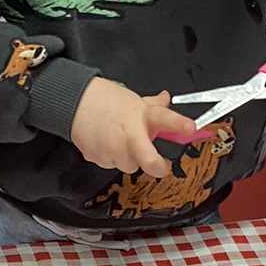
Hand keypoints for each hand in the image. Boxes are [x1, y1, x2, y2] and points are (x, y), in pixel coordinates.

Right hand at [69, 77, 198, 177]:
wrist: (74, 103)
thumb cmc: (104, 100)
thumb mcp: (133, 100)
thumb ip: (153, 104)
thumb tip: (167, 99)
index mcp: (141, 116)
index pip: (165, 119)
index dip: (179, 124)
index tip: (191, 128)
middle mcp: (129, 134)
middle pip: (149, 162)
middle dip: (158, 166)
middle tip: (161, 165)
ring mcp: (112, 148)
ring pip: (129, 166)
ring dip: (128, 158)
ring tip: (120, 141)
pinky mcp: (98, 157)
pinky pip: (110, 164)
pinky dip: (110, 157)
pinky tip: (104, 142)